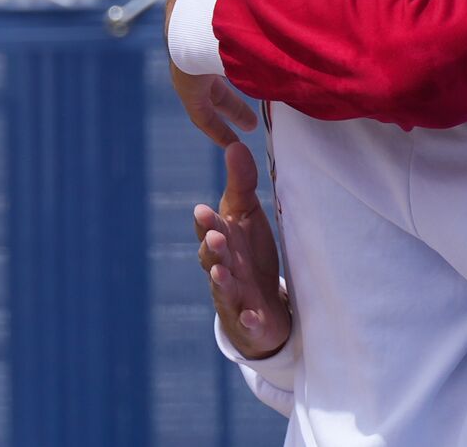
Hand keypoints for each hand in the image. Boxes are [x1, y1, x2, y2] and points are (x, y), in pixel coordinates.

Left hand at [165, 0, 292, 146]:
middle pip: (211, 66)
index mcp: (201, 14)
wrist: (201, 7)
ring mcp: (186, 66)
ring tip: (250, 124)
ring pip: (209, 93)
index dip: (237, 42)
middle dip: (233, 80)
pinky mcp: (186, 88)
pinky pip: (201, 114)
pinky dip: (217, 127)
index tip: (249, 53)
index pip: (216, 31)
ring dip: (231, 106)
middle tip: (251, 94)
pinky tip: (231, 143)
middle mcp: (191, 42)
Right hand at [195, 141, 291, 359]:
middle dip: (212, 247)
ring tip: (222, 272)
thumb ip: (241, 183)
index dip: (207, 221)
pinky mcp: (249, 320)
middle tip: (215, 236)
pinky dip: (248, 319)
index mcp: (222, 241)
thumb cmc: (249, 254)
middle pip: (213, 258)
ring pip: (225, 288)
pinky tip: (253, 315)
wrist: (262, 305)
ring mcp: (234, 296)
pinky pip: (248, 321)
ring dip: (222, 280)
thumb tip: (235, 144)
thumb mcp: (247, 216)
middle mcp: (222, 268)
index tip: (203, 210)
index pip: (210, 229)